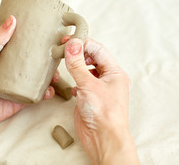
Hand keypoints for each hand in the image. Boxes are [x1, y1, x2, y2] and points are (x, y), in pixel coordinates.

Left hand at [0, 15, 54, 137]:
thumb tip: (12, 19)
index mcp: (2, 59)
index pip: (22, 47)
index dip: (36, 42)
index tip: (50, 37)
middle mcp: (11, 72)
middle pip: (34, 63)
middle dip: (48, 61)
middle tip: (58, 58)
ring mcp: (16, 87)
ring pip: (38, 80)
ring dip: (50, 77)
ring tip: (56, 76)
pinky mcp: (19, 102)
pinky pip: (35, 96)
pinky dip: (45, 94)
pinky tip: (49, 91)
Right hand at [64, 38, 138, 164]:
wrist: (104, 139)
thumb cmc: (105, 114)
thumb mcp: (89, 85)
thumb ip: (78, 64)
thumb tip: (72, 44)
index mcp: (114, 72)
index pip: (98, 49)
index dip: (83, 43)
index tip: (67, 40)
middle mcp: (108, 78)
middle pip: (92, 58)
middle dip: (78, 53)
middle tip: (63, 49)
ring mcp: (99, 88)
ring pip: (86, 70)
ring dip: (76, 66)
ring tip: (65, 63)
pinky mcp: (90, 97)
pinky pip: (82, 82)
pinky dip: (75, 80)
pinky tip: (71, 84)